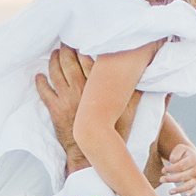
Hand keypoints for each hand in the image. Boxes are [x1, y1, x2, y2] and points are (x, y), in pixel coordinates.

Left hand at [35, 45, 140, 170]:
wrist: (92, 157)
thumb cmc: (115, 134)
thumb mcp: (131, 112)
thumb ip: (140, 93)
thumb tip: (155, 77)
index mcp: (97, 85)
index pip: (87, 56)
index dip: (83, 44)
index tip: (82, 38)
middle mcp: (80, 88)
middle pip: (68, 59)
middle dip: (65, 48)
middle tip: (65, 42)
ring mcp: (66, 98)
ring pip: (54, 71)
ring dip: (53, 60)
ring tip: (54, 54)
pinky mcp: (55, 110)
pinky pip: (44, 91)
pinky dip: (40, 81)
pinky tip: (40, 76)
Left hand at [160, 141, 195, 195]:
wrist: (190, 157)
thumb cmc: (182, 153)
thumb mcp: (179, 149)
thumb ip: (176, 153)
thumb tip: (173, 162)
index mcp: (193, 159)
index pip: (181, 166)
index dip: (171, 169)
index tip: (163, 170)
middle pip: (184, 176)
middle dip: (171, 179)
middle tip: (161, 179)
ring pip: (189, 185)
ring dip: (179, 189)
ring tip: (170, 192)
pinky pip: (195, 189)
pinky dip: (191, 193)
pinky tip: (186, 195)